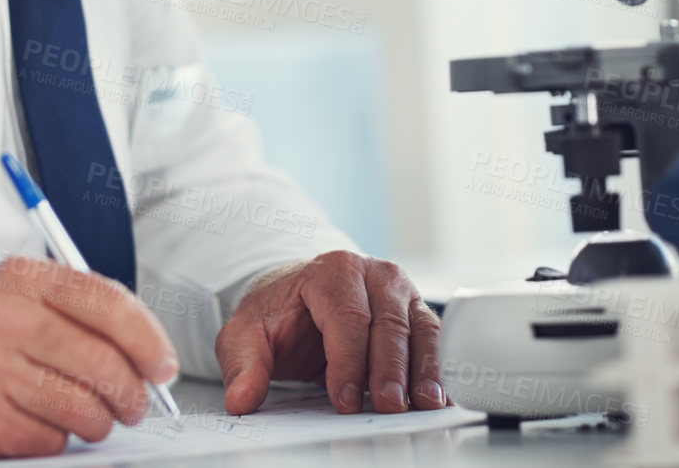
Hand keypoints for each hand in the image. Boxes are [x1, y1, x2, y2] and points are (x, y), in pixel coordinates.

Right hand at [0, 255, 179, 459]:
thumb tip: (147, 349)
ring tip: (94, 418)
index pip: (107, 303)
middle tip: (135, 404)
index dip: (147, 339)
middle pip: (102, 361)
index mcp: (20, 280)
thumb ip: (75, 310)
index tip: (163, 365)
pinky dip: (59, 440)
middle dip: (131, 393)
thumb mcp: (14, 297)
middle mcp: (1, 318)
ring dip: (100, 422)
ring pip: (82, 407)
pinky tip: (45, 425)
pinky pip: (50, 439)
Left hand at [214, 251, 444, 416]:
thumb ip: (244, 365)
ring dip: (422, 369)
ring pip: (418, 328)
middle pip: (387, 322)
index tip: (344, 399)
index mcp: (330, 271)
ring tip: (423, 403)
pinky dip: (435, 367)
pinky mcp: (414, 310)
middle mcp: (371, 273)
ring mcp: (398, 290)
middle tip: (388, 406)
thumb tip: (241, 399)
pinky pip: (431, 337)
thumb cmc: (278, 313)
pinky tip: (437, 395)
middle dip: (389, 369)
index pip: (347, 316)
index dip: (348, 361)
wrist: (297, 297)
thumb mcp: (246, 334)